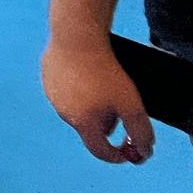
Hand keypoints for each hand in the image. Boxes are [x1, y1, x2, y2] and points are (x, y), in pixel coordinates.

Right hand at [42, 38, 153, 164]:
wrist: (77, 36)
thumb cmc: (105, 70)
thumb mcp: (132, 104)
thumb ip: (141, 132)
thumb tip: (144, 152)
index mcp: (83, 122)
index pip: (100, 151)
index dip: (117, 156)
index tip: (127, 152)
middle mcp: (64, 112)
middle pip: (89, 128)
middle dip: (106, 124)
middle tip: (120, 110)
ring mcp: (53, 94)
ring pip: (76, 108)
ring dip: (91, 106)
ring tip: (104, 87)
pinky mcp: (48, 77)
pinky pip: (65, 90)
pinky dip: (78, 88)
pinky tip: (88, 73)